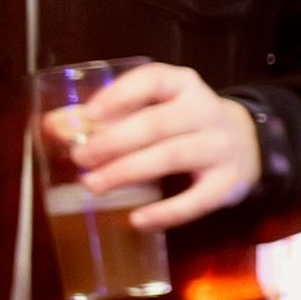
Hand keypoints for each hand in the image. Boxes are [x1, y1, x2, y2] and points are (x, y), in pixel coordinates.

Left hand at [47, 63, 260, 232]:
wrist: (246, 142)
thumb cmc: (183, 123)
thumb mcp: (153, 108)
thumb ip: (105, 116)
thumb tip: (54, 126)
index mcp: (182, 84)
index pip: (152, 80)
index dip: (120, 95)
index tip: (90, 114)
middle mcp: (204, 110)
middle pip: (156, 124)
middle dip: (114, 141)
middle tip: (81, 158)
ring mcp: (220, 146)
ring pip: (172, 157)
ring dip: (128, 172)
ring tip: (93, 185)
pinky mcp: (228, 182)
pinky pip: (196, 200)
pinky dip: (166, 212)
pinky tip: (137, 219)